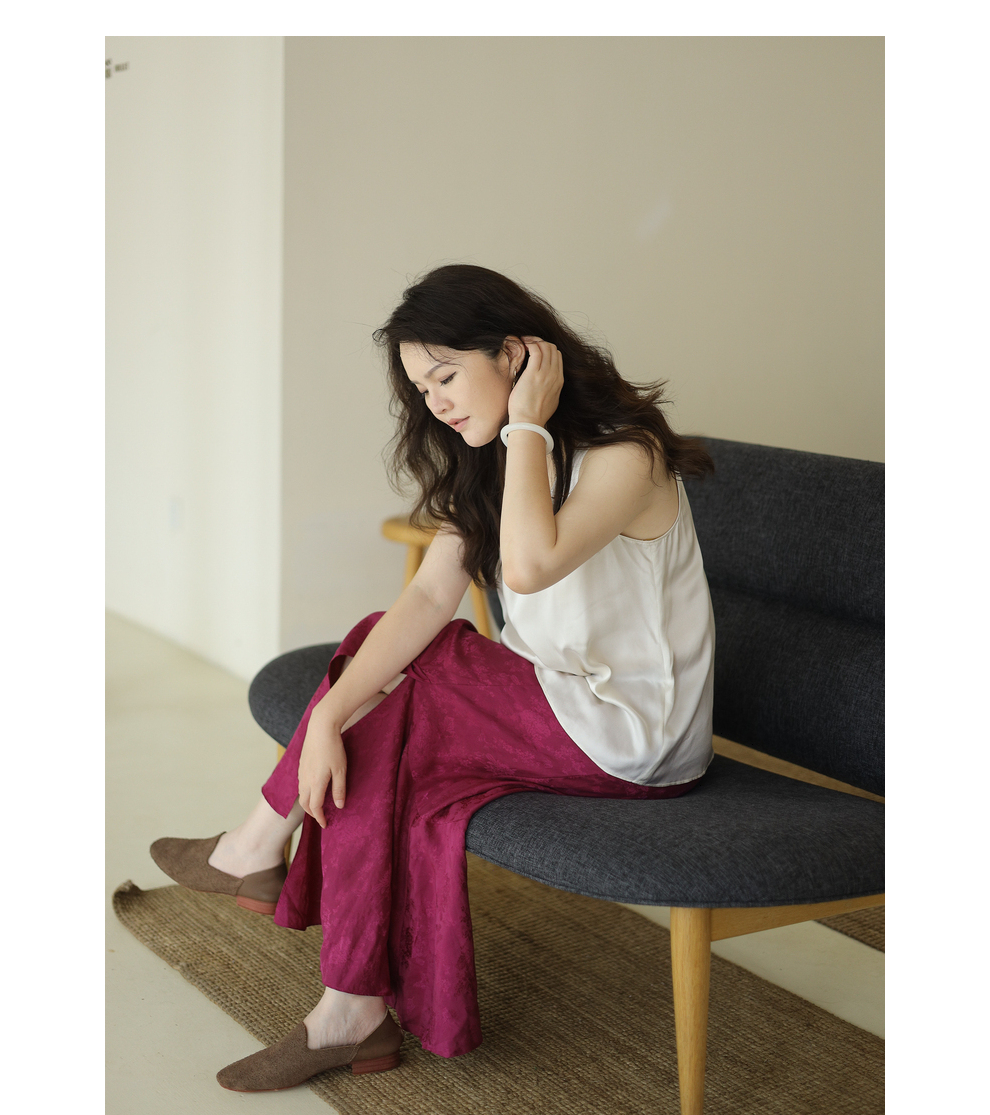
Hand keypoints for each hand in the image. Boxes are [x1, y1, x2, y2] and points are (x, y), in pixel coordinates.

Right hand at [298, 701, 347, 826]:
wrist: (320, 728)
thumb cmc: (333, 748)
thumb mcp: (341, 770)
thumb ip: (339, 789)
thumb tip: (339, 806)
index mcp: (315, 783)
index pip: (315, 807)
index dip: (320, 818)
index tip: (326, 824)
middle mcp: (305, 780)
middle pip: (305, 803)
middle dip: (312, 813)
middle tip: (321, 817)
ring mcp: (301, 772)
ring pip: (301, 794)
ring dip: (308, 802)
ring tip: (317, 805)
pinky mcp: (301, 764)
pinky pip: (301, 784)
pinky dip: (306, 792)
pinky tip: (313, 788)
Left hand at [507, 337, 563, 427]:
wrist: (528, 423)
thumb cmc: (533, 416)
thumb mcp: (549, 401)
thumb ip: (549, 390)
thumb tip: (543, 386)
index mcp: (559, 382)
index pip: (557, 357)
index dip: (546, 350)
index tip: (534, 350)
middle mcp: (555, 376)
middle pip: (553, 349)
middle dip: (540, 342)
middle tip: (527, 343)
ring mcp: (546, 374)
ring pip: (546, 346)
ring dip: (534, 341)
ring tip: (523, 342)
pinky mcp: (534, 374)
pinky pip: (536, 350)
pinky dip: (529, 344)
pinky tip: (522, 345)